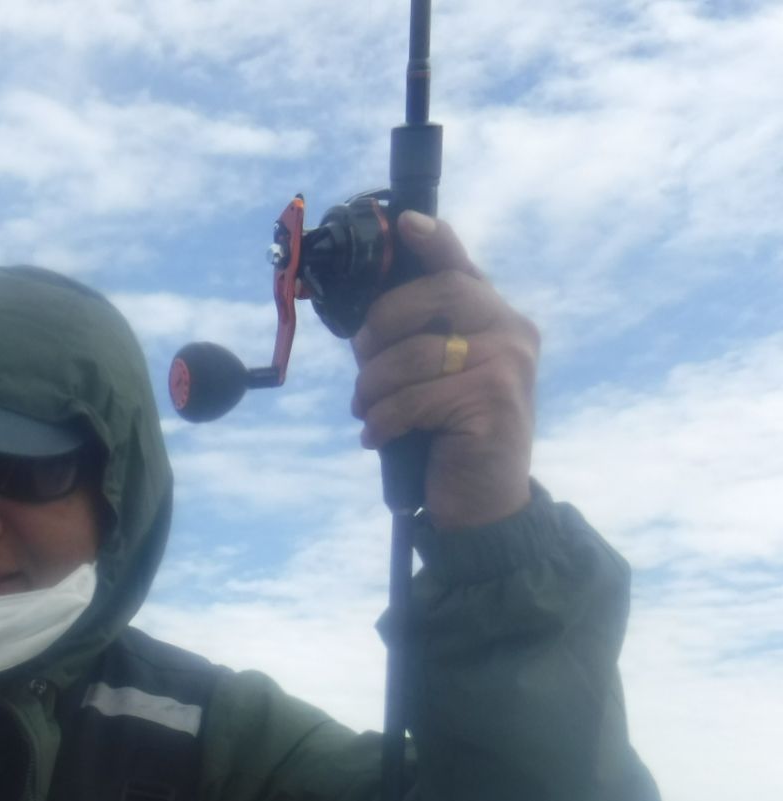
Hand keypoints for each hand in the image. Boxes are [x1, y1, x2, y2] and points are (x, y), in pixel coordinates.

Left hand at [350, 213, 538, 529]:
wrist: (483, 505)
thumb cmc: (449, 437)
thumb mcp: (436, 380)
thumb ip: (417, 341)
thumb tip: (362, 322)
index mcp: (497, 320)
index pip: (461, 268)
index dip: (432, 242)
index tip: (403, 223)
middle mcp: (511, 333)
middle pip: (434, 296)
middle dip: (381, 327)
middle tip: (361, 362)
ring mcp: (506, 364)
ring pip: (412, 354)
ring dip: (372, 387)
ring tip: (367, 411)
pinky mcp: (491, 401)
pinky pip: (413, 397)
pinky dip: (382, 420)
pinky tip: (377, 437)